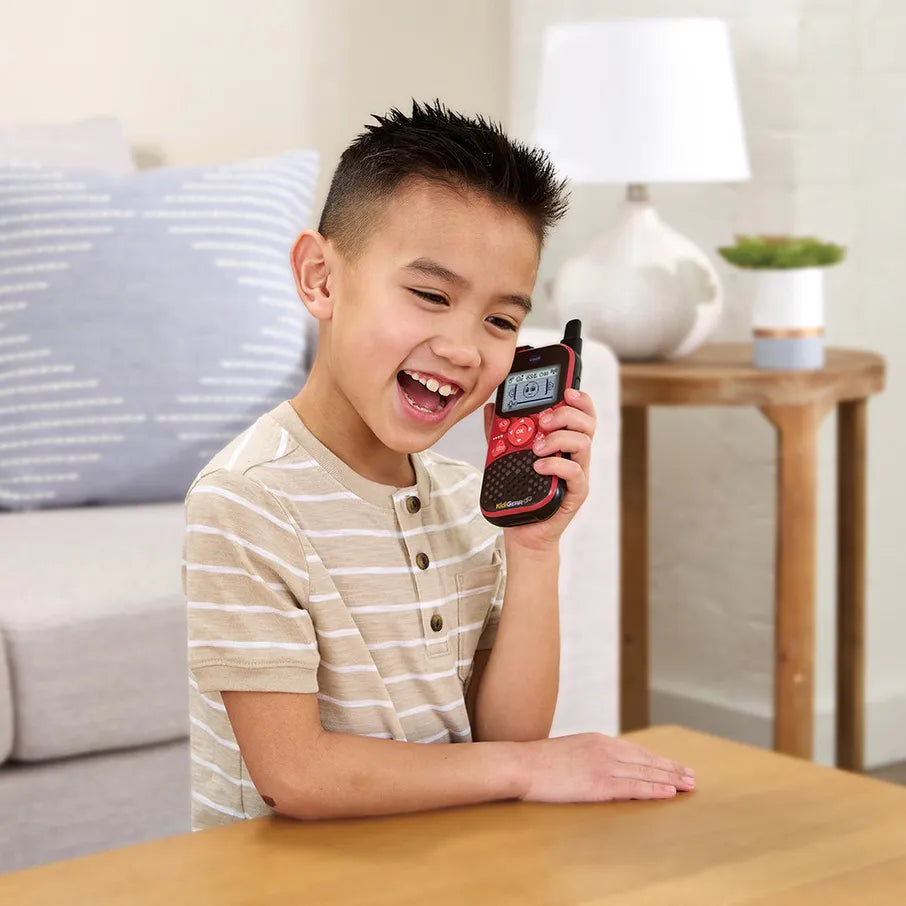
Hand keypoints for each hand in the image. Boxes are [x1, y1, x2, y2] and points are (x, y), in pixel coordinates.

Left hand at [483, 388, 595, 550]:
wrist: (523, 531)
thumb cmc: (522, 492)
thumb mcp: (507, 457)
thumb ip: (501, 432)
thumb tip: (492, 407)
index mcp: (564, 442)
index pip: (581, 413)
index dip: (579, 398)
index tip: (565, 390)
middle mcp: (575, 455)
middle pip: (587, 423)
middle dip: (566, 415)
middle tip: (543, 421)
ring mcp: (578, 474)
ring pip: (584, 444)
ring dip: (558, 438)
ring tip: (536, 447)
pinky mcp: (576, 493)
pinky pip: (575, 473)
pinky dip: (556, 465)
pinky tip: (538, 466)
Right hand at [521, 733, 695, 802]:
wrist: (521, 764)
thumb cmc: (538, 762)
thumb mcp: (568, 751)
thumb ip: (587, 756)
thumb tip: (597, 767)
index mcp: (598, 740)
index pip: (636, 751)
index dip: (658, 760)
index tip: (674, 766)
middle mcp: (605, 750)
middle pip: (647, 760)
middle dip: (671, 768)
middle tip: (692, 776)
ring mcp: (603, 766)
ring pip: (645, 773)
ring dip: (670, 779)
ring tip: (688, 785)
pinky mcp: (599, 784)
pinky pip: (633, 787)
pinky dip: (654, 789)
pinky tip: (668, 793)